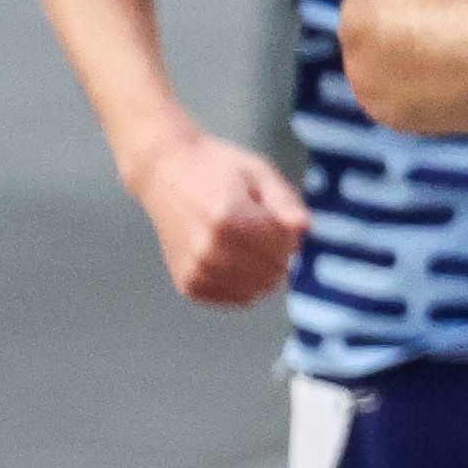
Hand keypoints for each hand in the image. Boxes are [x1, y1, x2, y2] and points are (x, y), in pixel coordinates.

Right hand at [126, 133, 307, 305]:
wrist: (164, 174)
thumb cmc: (216, 169)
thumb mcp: (259, 173)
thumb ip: (285, 203)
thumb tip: (303, 231)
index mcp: (229, 219)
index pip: (283, 247)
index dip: (292, 237)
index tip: (283, 224)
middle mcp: (209, 250)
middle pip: (270, 272)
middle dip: (280, 256)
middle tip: (268, 235)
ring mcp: (195, 270)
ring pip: (253, 290)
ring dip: (263, 273)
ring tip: (251, 246)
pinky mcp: (185, 283)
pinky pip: (231, 298)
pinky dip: (243, 285)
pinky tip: (238, 262)